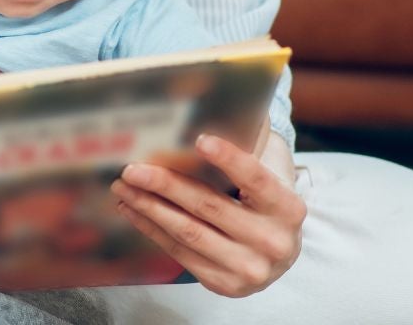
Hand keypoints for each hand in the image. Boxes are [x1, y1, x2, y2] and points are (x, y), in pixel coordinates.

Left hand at [111, 133, 305, 297]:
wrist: (279, 254)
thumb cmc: (265, 204)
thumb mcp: (268, 178)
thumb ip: (244, 153)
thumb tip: (192, 128)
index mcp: (288, 209)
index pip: (256, 179)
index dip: (229, 159)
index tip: (199, 140)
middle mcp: (272, 242)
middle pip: (210, 207)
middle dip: (166, 185)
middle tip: (133, 168)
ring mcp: (249, 268)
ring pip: (189, 232)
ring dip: (150, 208)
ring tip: (124, 188)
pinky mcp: (225, 284)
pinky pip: (181, 253)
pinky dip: (153, 229)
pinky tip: (135, 211)